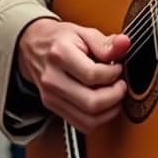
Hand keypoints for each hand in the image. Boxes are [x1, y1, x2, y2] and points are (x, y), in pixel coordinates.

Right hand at [17, 18, 129, 133]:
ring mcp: (51, 97)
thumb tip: (124, 44)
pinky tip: (104, 104)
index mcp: (60, 54)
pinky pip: (81, 124)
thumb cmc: (59, 39)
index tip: (118, 68)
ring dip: (109, 111)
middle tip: (120, 84)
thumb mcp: (83, 32)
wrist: (33, 47)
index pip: (92, 75)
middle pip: (91, 103)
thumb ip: (105, 42)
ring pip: (88, 120)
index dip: (113, 73)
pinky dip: (98, 118)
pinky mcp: (53, 107)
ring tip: (114, 95)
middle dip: (115, 96)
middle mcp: (53, 79)